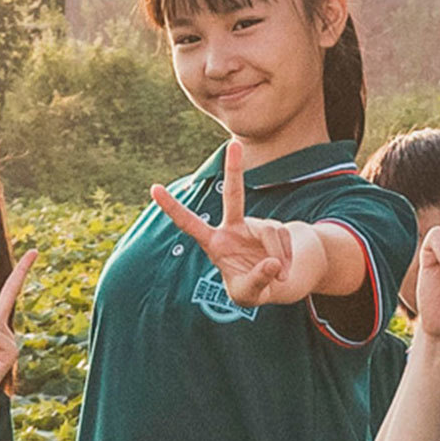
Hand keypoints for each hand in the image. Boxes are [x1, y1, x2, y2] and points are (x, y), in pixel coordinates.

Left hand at [162, 150, 350, 310]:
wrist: (274, 283)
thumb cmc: (249, 288)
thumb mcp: (247, 295)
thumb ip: (256, 281)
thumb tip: (272, 263)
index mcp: (214, 243)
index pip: (189, 224)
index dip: (172, 207)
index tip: (153, 188)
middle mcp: (233, 228)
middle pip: (233, 196)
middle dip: (234, 170)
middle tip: (234, 145)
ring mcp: (255, 225)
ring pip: (270, 233)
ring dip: (278, 257)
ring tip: (279, 276)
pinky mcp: (275, 229)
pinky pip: (284, 240)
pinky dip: (286, 259)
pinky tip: (283, 271)